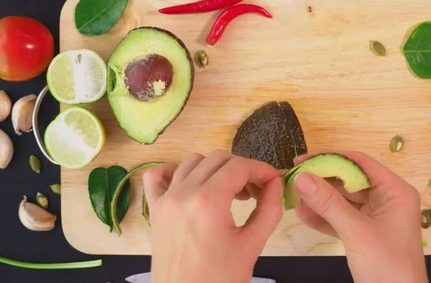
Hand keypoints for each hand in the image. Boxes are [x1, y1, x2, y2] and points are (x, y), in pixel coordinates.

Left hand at [143, 150, 283, 282]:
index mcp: (208, 202)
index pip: (239, 167)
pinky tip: (192, 187)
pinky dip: (176, 172)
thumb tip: (276, 183)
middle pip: (218, 159)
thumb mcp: (252, 246)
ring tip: (229, 193)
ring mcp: (165, 200)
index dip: (261, 169)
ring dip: (215, 170)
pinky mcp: (154, 209)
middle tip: (255, 192)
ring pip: (192, 161)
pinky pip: (158, 175)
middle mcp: (183, 194)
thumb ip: (269, 209)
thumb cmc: (219, 280)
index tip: (273, 181)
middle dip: (242, 169)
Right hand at [292, 152, 427, 282]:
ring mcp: (377, 217)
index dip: (330, 158)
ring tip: (293, 197)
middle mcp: (388, 199)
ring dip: (320, 199)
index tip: (302, 160)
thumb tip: (301, 177)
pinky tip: (303, 215)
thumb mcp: (355, 232)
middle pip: (350, 180)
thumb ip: (328, 203)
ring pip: (344, 200)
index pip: (360, 163)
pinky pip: (343, 218)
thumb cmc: (387, 267)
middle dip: (322, 180)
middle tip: (293, 179)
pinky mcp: (367, 233)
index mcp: (395, 191)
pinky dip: (325, 218)